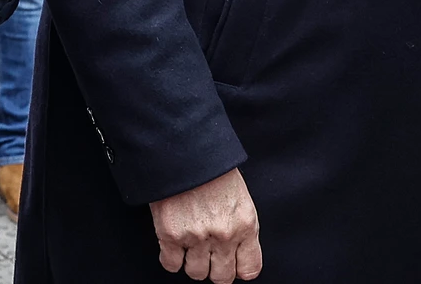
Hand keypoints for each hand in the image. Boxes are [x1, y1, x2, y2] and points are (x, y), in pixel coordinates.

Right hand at [150, 168, 262, 282]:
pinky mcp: (170, 235)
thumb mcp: (240, 197)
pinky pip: (171, 265)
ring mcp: (196, 237)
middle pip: (222, 278)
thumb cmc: (213, 169)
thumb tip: (237, 251)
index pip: (250, 269)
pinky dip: (171, 258)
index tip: (233, 265)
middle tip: (209, 256)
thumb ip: (240, 226)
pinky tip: (174, 245)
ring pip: (196, 273)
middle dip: (215, 270)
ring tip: (191, 247)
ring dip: (193, 263)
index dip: (239, 269)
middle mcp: (223, 235)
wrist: (186, 150)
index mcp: (245, 225)